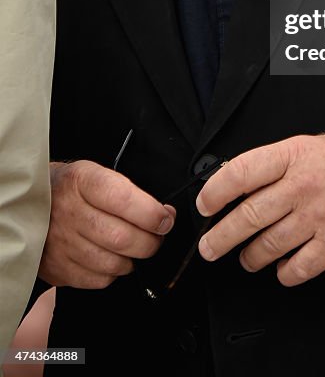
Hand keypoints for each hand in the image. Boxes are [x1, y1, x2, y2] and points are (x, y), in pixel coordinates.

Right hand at [39, 160, 175, 288]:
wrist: (28, 204)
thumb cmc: (75, 189)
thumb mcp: (97, 174)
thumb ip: (131, 193)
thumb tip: (166, 215)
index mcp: (81, 180)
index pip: (122, 199)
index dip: (150, 213)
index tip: (166, 219)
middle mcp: (67, 212)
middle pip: (121, 237)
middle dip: (150, 241)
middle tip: (157, 236)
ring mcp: (60, 243)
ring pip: (113, 262)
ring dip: (134, 259)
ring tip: (135, 247)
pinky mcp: (57, 269)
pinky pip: (99, 280)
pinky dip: (114, 273)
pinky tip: (112, 258)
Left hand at [195, 127, 324, 285]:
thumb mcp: (310, 145)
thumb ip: (276, 164)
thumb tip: (236, 183)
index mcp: (294, 155)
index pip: (241, 172)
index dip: (215, 192)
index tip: (204, 205)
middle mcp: (304, 185)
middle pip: (248, 216)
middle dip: (220, 237)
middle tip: (209, 246)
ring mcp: (319, 217)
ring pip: (268, 246)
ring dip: (250, 257)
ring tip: (246, 258)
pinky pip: (297, 268)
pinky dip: (283, 273)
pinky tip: (281, 268)